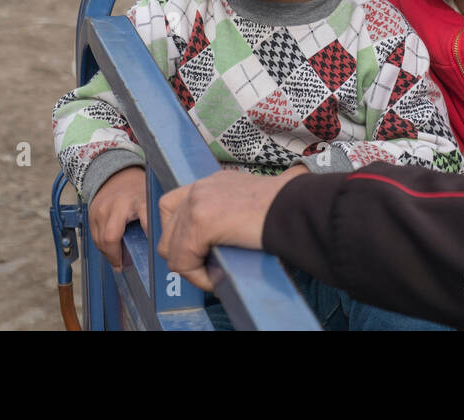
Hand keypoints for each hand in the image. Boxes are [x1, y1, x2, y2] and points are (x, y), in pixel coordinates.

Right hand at [88, 166, 147, 269]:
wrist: (116, 174)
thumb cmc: (137, 190)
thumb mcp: (150, 201)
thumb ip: (152, 220)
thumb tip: (157, 245)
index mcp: (138, 201)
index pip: (144, 220)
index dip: (146, 236)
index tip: (151, 254)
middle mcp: (117, 205)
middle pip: (111, 237)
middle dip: (116, 256)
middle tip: (124, 265)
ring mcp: (101, 209)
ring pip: (100, 241)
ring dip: (109, 254)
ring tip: (118, 260)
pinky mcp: (91, 214)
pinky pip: (94, 237)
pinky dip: (102, 246)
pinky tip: (110, 250)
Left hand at [158, 165, 308, 290]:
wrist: (296, 207)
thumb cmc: (283, 211)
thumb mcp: (246, 204)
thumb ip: (225, 215)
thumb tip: (213, 245)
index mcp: (210, 183)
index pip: (173, 207)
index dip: (179, 236)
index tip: (198, 253)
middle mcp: (198, 188)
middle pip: (167, 230)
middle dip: (183, 255)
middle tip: (207, 268)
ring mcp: (196, 203)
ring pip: (171, 249)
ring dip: (191, 269)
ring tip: (214, 275)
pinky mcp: (200, 222)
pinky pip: (183, 262)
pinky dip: (197, 277)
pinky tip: (217, 279)